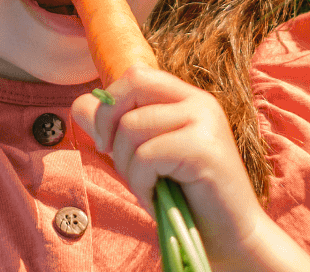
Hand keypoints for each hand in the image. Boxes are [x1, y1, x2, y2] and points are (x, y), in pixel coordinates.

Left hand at [72, 65, 277, 269]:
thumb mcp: (142, 157)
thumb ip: (114, 129)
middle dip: (109, 125)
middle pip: (132, 85)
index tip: (108, 143)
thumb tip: (79, 106)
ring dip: (128, 166)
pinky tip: (157, 197)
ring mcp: (205, 122)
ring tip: (148, 187)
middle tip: (121, 162)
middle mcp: (199, 102)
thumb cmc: (185, 198)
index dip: (110, 104)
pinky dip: (141, 183)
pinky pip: (146, 155)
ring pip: (133, 126)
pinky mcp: (204, 148)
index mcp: (187, 99)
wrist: (230, 235)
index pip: (136, 74)